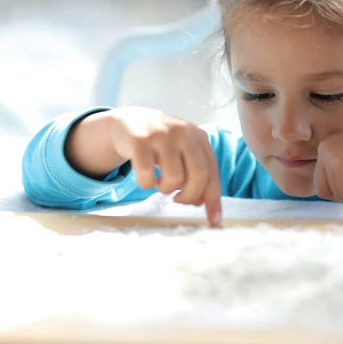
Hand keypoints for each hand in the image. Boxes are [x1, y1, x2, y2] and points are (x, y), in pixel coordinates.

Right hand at [109, 107, 221, 225]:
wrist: (129, 122)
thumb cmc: (161, 144)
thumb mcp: (182, 153)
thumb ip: (195, 174)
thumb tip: (203, 204)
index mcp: (199, 136)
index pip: (212, 172)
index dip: (214, 199)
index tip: (214, 221)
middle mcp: (183, 132)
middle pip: (198, 175)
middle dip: (190, 196)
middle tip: (178, 199)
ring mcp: (161, 134)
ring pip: (174, 177)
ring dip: (166, 189)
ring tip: (160, 183)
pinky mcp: (139, 140)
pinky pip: (147, 174)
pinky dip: (146, 184)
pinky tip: (146, 178)